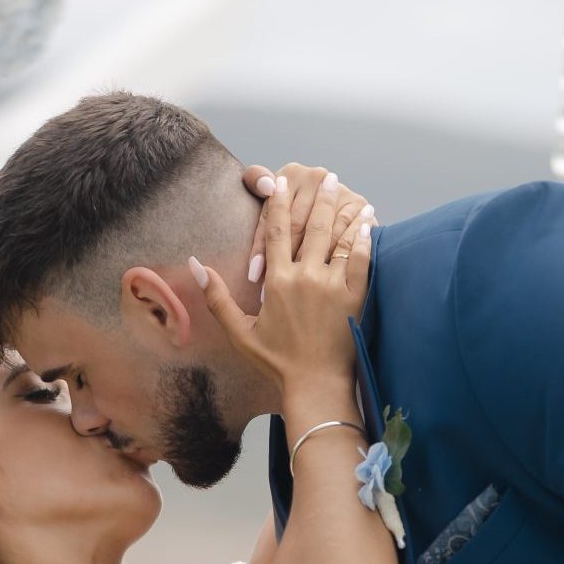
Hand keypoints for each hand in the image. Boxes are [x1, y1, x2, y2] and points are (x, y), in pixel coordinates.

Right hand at [192, 169, 374, 400]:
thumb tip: (195, 266)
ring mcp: (333, 286)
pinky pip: (361, 260)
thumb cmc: (276, 363)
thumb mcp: (239, 332)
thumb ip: (217, 297)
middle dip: (321, 197)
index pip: (275, 231)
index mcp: (277, 282)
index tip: (280, 182)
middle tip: (327, 177)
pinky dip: (364, 239)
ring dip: (346, 212)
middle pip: (313, 226)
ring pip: (340, 238)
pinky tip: (368, 224)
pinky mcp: (355, 298)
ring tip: (352, 194)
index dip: (278, 203)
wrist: (315, 386)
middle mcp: (306, 278)